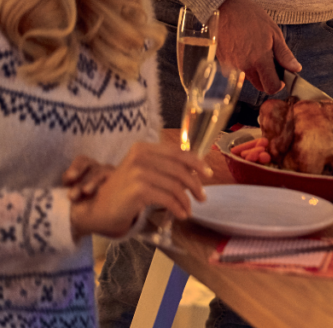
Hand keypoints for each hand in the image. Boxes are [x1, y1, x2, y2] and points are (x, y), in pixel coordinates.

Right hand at [69, 142, 210, 239]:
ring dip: (186, 200)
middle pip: (180, 169)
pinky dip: (178, 208)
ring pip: (175, 185)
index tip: (208, 173)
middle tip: (202, 197)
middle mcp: (140, 156)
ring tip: (188, 210)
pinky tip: (181, 214)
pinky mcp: (138, 189)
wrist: (93, 210)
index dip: (196, 163)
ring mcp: (138, 172)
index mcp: (143, 149)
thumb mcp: (142, 174)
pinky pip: (168, 198)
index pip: (178, 153)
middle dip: (195, 184)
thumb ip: (163, 169)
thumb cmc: (121, 194)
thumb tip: (195, 173)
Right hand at [217, 0, 300, 93]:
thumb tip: (295, 69)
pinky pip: (236, 71)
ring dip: (255, 72)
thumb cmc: (251, 17)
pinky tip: (243, 49)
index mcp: (259, 60)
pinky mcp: (222, 62)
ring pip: (248, 78)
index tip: (281, 77)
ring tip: (256, 51)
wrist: (225, 7)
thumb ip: (284, 55)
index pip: (271, 87)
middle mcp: (244, 67)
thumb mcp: (274, 33)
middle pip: (259, 85)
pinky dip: (242, 65)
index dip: (278, 85)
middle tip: (271, 63)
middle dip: (267, 79)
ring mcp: (231, 65)